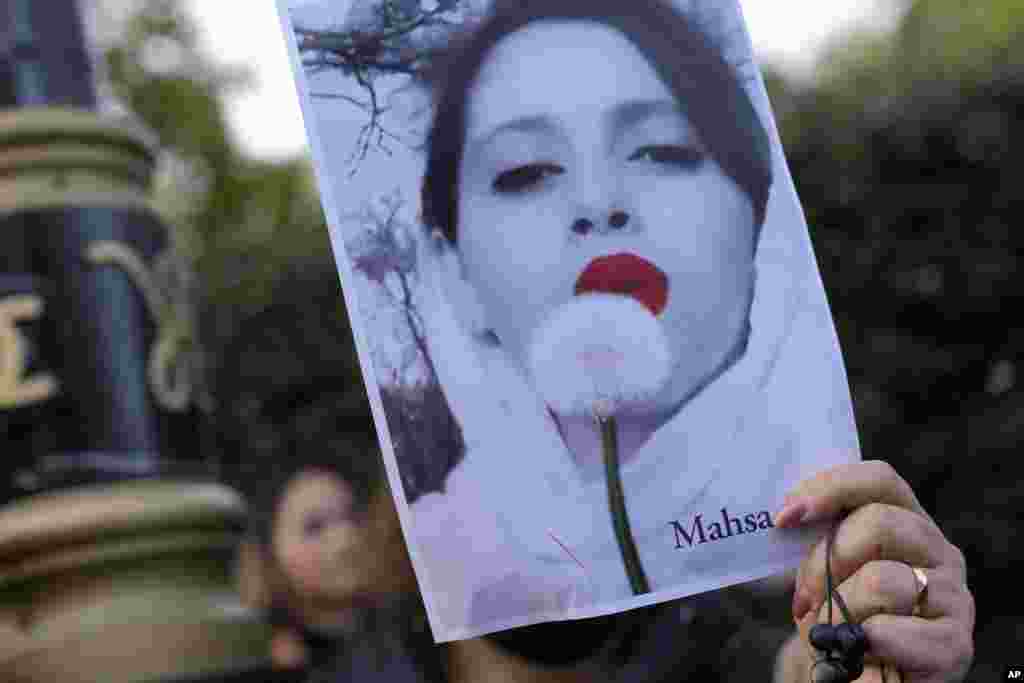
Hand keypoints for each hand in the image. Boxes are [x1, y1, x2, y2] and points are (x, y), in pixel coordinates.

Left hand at [774, 460, 974, 681]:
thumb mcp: (821, 568)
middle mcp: (938, 551)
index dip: (831, 488)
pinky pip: (897, 630)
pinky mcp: (954, 644)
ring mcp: (952, 596)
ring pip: (884, 580)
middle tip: (808, 593)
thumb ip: (814, 536)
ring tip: (832, 628)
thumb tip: (783, 515)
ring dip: (842, 608)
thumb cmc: (836, 613)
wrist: (853, 676)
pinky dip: (867, 640)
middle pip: (880, 523)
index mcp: (907, 521)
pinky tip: (861, 647)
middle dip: (827, 559)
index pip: (879, 480)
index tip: (784, 516)